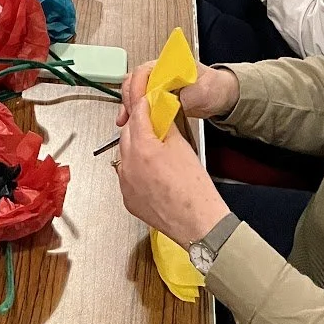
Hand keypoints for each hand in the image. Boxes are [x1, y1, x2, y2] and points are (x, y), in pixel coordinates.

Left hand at [114, 64, 229, 248]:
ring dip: (134, 147)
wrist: (199, 224)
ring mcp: (125, 184)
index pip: (137, 115)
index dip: (142, 104)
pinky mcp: (127, 199)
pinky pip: (126, 175)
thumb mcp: (182, 146)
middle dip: (138, 125)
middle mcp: (128, 165)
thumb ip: (165, 126)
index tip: (145, 98)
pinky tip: (151, 171)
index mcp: (143, 148)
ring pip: (124, 155)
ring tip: (153, 148)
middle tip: (151, 122)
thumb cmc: (195, 190)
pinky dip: (134, 168)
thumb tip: (159, 113)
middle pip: (127, 134)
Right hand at [116, 59, 239, 126]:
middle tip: (132, 115)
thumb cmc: (214, 87)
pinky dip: (135, 113)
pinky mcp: (159, 99)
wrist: (222, 96)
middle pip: (134, 82)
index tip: (139, 103)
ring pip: (134, 93)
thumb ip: (185, 96)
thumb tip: (168, 102)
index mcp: (168, 65)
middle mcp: (160, 74)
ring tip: (128, 121)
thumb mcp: (203, 91)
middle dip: (130, 98)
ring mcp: (158, 86)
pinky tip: (131, 122)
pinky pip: (141, 104)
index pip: (144, 71)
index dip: (138, 87)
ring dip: (129, 106)